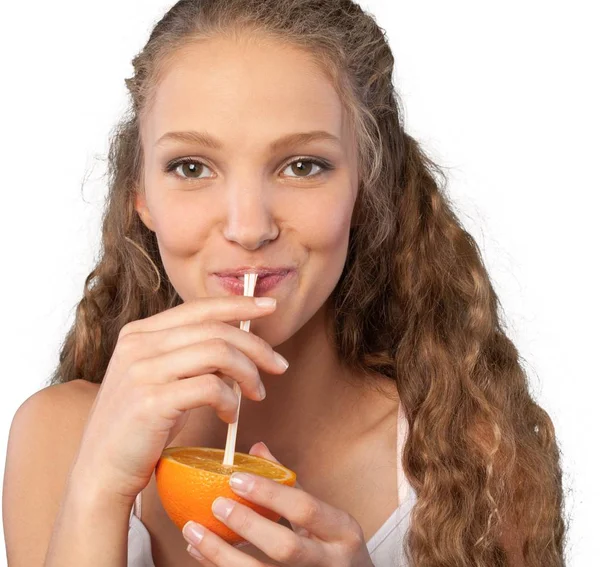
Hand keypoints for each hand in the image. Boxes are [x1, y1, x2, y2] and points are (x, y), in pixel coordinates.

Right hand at [72, 296, 287, 501]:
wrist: (101, 471)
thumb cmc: (141, 426)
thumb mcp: (163, 379)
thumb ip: (193, 357)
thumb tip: (242, 346)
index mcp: (140, 333)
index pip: (199, 307)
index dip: (239, 304)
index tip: (270, 306)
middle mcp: (138, 344)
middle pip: (215, 329)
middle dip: (256, 346)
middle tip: (278, 366)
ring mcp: (142, 371)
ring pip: (218, 352)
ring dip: (248, 373)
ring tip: (256, 394)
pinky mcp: (151, 401)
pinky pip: (211, 387)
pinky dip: (231, 400)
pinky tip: (231, 415)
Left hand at [182, 442, 374, 566]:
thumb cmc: (335, 547)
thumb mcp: (325, 516)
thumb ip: (291, 486)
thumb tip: (256, 449)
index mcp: (342, 531)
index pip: (305, 508)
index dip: (269, 493)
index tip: (236, 478)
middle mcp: (330, 562)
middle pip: (285, 548)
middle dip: (247, 525)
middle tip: (216, 504)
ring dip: (222, 556)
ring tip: (193, 533)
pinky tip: (201, 554)